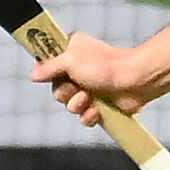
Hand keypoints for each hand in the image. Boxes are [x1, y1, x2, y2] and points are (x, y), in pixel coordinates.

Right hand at [30, 33, 146, 127]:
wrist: (135, 81)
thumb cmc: (105, 65)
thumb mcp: (71, 60)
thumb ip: (50, 67)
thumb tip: (33, 74)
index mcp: (71, 52)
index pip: (48, 64)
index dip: (47, 72)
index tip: (50, 75)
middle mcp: (78, 70)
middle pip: (56, 89)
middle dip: (65, 92)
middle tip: (78, 86)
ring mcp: (89, 88)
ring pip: (69, 105)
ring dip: (78, 104)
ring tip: (91, 97)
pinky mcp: (100, 105)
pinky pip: (83, 117)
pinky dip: (89, 116)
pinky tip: (97, 111)